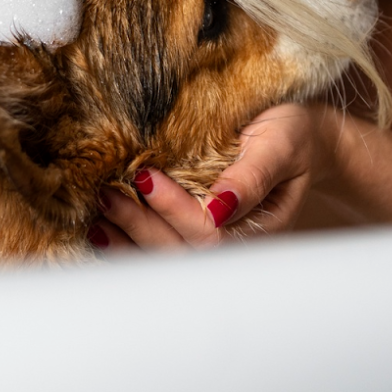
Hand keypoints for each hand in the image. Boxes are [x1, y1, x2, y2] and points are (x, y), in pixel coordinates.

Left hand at [91, 102, 337, 251]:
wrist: (295, 134)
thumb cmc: (290, 134)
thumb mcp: (281, 144)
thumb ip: (254, 176)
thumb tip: (219, 207)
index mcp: (259, 226)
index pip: (209, 234)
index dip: (174, 211)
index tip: (146, 179)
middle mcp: (234, 241)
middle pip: (182, 253)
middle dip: (140, 227)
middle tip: (107, 195)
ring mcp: (212, 239)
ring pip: (166, 258)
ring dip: (128, 243)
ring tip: (97, 219)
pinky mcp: (191, 231)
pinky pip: (159, 246)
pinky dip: (128, 244)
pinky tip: (101, 232)